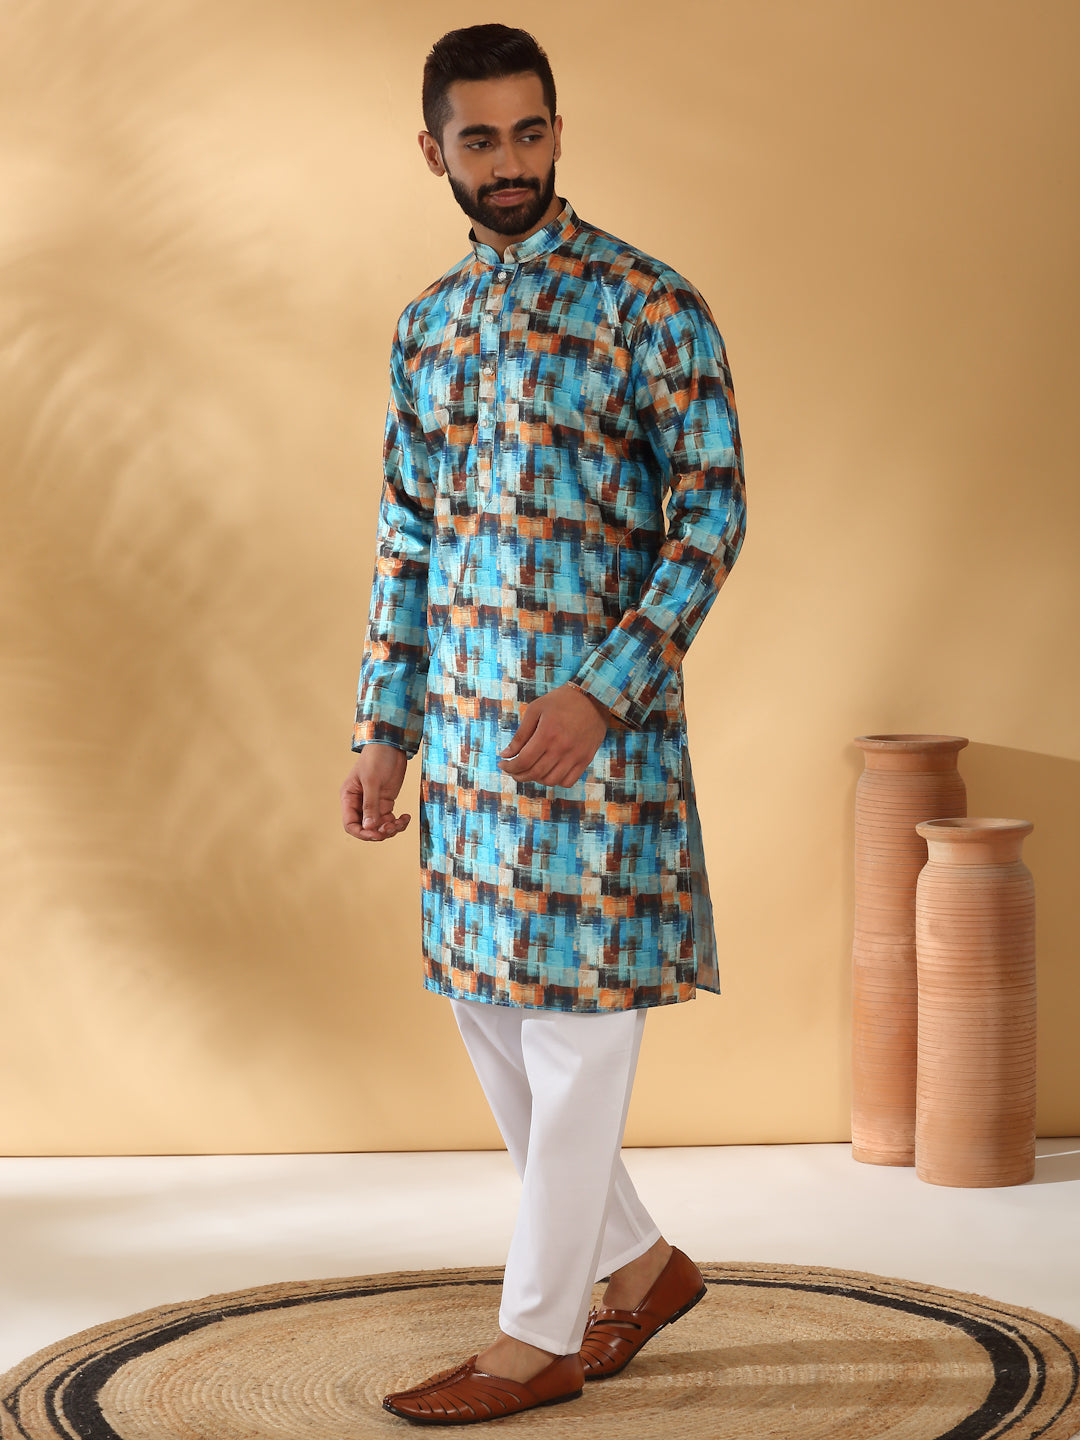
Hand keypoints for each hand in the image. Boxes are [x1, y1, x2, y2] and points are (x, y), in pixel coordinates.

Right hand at [341, 743, 410, 840]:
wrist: (391, 745)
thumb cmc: (376, 758)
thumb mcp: (372, 781)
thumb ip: (370, 804)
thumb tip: (369, 827)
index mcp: (349, 798)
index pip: (351, 824)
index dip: (362, 833)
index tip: (377, 834)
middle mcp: (359, 803)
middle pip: (366, 828)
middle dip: (379, 831)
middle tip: (392, 827)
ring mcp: (373, 803)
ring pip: (379, 826)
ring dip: (391, 828)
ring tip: (401, 822)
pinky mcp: (386, 802)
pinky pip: (390, 820)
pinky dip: (398, 822)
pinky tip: (406, 817)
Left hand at [497, 684, 617, 787]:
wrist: (594, 697)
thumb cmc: (561, 700)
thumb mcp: (536, 709)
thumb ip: (520, 734)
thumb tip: (506, 754)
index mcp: (547, 734)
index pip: (523, 761)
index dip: (510, 767)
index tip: (502, 765)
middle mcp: (561, 748)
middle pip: (535, 773)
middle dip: (518, 775)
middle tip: (512, 771)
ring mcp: (575, 756)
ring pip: (551, 781)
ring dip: (536, 779)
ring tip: (530, 771)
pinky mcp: (586, 759)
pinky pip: (568, 781)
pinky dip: (556, 781)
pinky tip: (549, 771)